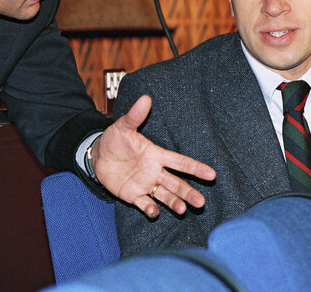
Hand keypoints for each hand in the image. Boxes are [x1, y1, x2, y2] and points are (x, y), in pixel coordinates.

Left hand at [92, 95, 215, 217]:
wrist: (98, 155)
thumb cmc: (115, 139)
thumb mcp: (123, 126)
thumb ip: (135, 115)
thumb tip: (145, 98)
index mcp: (156, 155)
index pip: (180, 162)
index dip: (195, 168)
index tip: (212, 174)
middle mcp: (154, 172)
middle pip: (176, 183)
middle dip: (189, 192)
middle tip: (201, 202)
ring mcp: (145, 184)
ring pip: (164, 196)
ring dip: (174, 203)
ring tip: (183, 210)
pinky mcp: (133, 195)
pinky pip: (144, 204)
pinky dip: (150, 209)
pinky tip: (154, 212)